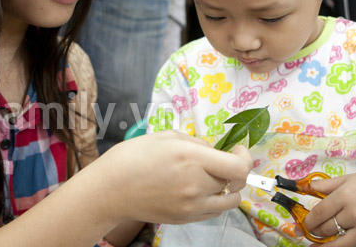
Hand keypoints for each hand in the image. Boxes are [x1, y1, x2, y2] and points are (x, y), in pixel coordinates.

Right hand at [98, 130, 252, 224]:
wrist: (110, 189)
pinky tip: (200, 189)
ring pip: (230, 200)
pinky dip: (215, 200)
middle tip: (218, 160)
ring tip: (214, 178)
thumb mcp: (167, 136)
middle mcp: (195, 184)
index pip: (238, 167)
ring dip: (229, 188)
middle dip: (231, 168)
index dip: (245, 157)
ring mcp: (191, 205)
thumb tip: (214, 151)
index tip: (238, 150)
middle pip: (234, 181)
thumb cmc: (133, 157)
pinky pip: (214, 211)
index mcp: (191, 158)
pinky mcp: (185, 218)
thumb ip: (197, 143)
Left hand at [302, 170, 355, 246]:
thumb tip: (307, 187)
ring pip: (339, 244)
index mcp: (345, 196)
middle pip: (327, 229)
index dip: (309, 221)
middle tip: (311, 232)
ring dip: (325, 246)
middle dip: (315, 232)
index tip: (304, 224)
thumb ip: (326, 185)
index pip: (319, 213)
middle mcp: (355, 214)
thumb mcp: (348, 179)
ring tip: (317, 246)